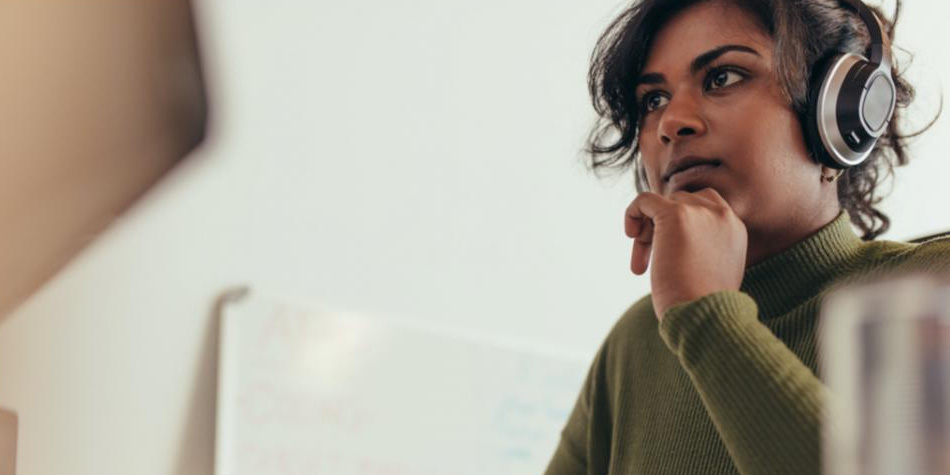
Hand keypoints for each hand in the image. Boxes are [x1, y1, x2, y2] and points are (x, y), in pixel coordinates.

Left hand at [624, 188, 747, 319]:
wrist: (705, 315)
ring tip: (642, 261)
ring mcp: (699, 212)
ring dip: (647, 230)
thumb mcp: (713, 272)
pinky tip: (630, 235)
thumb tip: (677, 245)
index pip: (704, 205)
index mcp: (734, 228)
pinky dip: (632, 212)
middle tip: (651, 257)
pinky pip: (644, 199)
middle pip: (680, 203)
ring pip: (662, 203)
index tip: (669, 250)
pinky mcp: (675, 214)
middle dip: (661, 228)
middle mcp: (721, 214)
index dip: (682, 223)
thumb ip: (703, 250)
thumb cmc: (704, 306)